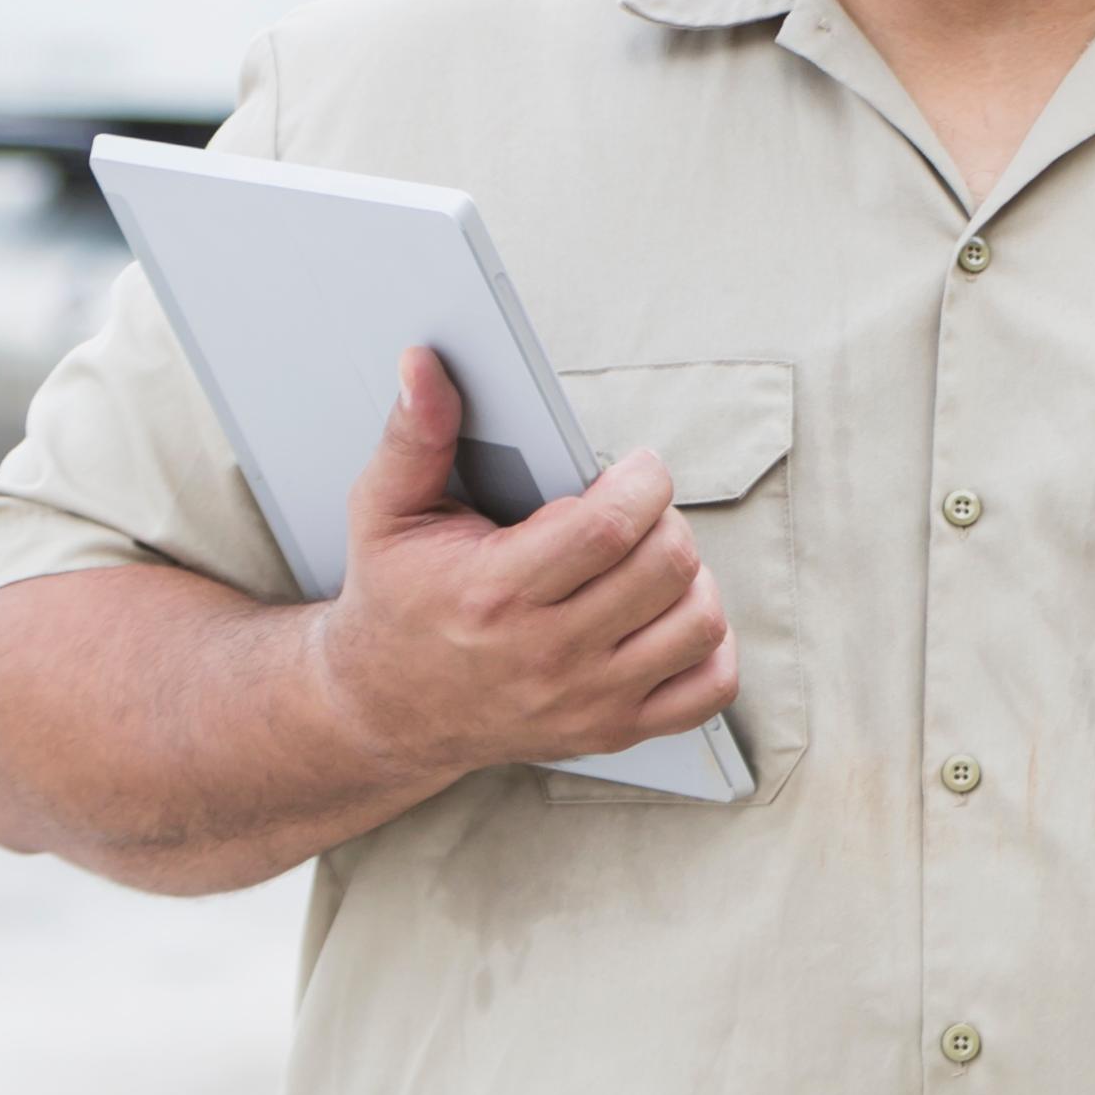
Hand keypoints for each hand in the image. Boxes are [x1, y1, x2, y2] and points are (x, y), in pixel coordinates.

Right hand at [305, 350, 732, 779]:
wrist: (382, 709)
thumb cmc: (394, 597)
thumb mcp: (384, 511)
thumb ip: (413, 434)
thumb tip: (423, 363)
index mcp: (493, 594)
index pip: (609, 529)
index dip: (643, 482)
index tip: (634, 467)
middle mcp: (545, 655)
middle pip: (664, 568)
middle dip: (665, 519)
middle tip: (635, 509)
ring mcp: (585, 701)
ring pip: (697, 623)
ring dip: (692, 577)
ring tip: (648, 557)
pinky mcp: (611, 731)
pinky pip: (707, 690)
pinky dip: (712, 646)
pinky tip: (672, 614)